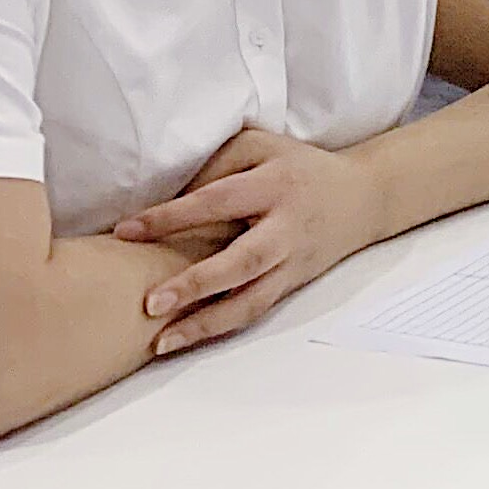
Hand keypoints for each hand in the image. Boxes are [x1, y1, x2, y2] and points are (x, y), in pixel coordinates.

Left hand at [113, 129, 389, 355]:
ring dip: (205, 324)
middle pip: (243, 261)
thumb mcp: (261, 146)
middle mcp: (286, 228)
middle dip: (196, 284)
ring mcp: (292, 262)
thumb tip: (167, 201)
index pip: (217, 201)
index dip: (171, 217)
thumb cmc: (297, 167)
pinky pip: (254, 310)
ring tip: (161, 343)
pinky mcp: (291, 284)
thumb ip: (216, 166)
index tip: (126, 231)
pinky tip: (185, 339)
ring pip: (251, 300)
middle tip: (150, 303)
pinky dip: (220, 328)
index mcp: (275, 186)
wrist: (362, 196)